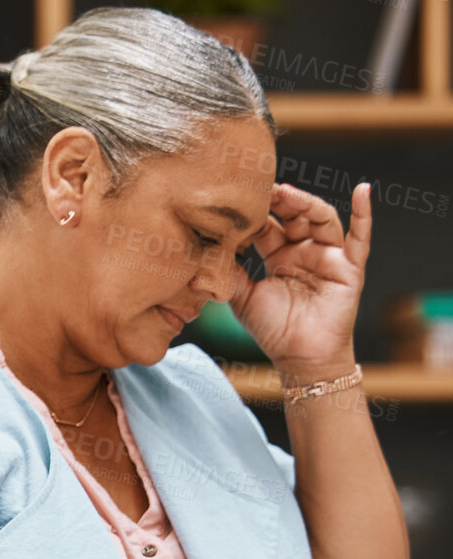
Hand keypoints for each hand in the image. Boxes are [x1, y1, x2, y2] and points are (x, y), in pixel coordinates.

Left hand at [229, 180, 369, 382]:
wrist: (299, 358)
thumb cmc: (273, 330)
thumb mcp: (243, 298)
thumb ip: (230, 273)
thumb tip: (206, 248)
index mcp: (279, 255)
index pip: (269, 225)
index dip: (257, 213)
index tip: (238, 198)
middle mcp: (305, 251)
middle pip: (295, 216)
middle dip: (280, 201)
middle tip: (261, 188)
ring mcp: (329, 257)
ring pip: (321, 219)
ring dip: (306, 203)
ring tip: (287, 192)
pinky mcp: (349, 268)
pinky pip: (360, 238)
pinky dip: (364, 214)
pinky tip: (363, 190)